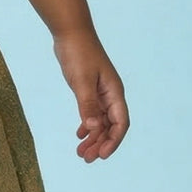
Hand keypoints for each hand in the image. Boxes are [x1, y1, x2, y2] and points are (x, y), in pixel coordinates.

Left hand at [52, 26, 129, 161]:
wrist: (71, 32)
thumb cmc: (79, 53)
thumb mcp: (81, 81)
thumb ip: (87, 105)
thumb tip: (93, 128)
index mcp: (114, 93)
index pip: (120, 123)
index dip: (113, 141)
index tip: (101, 155)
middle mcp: (110, 95)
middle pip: (110, 126)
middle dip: (100, 143)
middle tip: (85, 159)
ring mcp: (100, 92)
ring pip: (100, 121)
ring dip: (93, 137)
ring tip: (80, 152)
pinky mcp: (89, 89)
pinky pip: (92, 112)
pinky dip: (87, 124)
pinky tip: (79, 134)